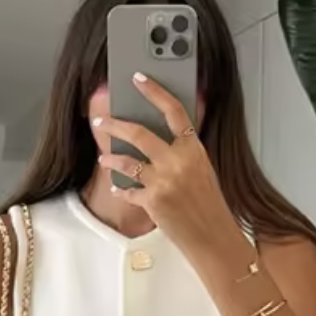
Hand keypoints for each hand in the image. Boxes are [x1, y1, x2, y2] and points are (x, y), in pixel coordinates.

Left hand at [94, 74, 245, 260]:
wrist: (212, 236)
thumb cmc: (209, 205)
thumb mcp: (202, 170)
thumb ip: (182, 151)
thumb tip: (157, 136)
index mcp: (193, 149)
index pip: (173, 110)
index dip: (155, 91)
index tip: (139, 79)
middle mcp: (178, 161)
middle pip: (139, 133)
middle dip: (115, 125)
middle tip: (102, 121)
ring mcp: (164, 181)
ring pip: (127, 161)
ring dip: (110, 159)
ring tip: (103, 158)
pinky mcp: (152, 201)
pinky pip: (129, 191)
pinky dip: (121, 191)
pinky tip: (118, 189)